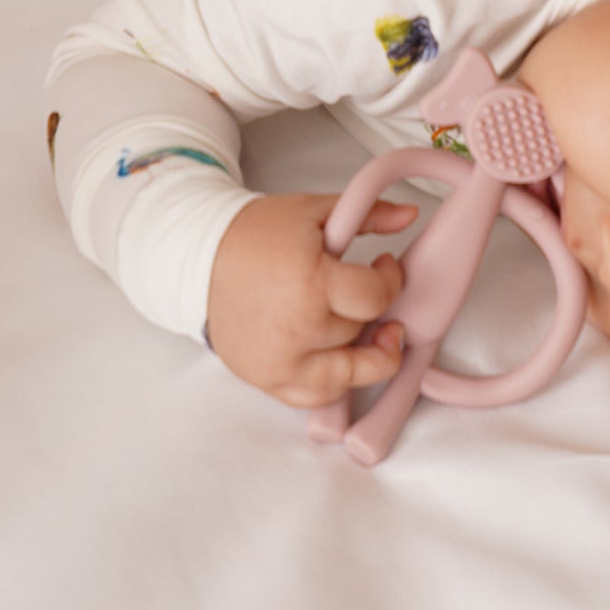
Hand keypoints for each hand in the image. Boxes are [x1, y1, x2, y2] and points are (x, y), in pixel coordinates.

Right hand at [205, 190, 418, 407]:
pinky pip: (317, 397)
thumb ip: (368, 213)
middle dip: (372, 309)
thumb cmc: (254, 234)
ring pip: (349, 372)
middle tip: (365, 290)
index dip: (391, 280)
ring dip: (363, 352)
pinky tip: (338, 356)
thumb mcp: (314, 211)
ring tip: (362, 328)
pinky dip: (335, 382)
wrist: (199, 259)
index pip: (375, 297)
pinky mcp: (267, 379)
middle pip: (362, 332)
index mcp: (310, 281)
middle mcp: (297, 328)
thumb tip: (409, 215)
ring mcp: (281, 360)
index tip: (383, 266)